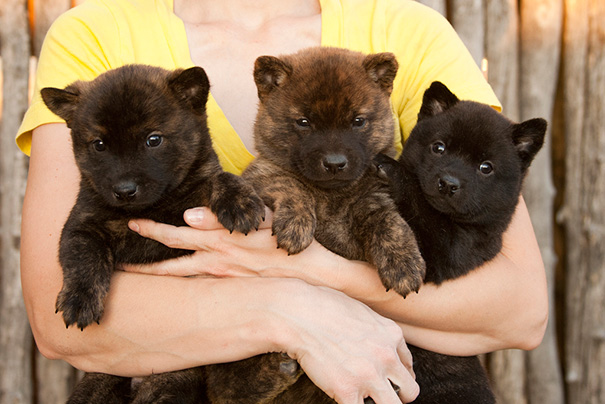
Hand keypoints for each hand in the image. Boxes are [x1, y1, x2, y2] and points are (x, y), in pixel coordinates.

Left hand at [124, 207, 345, 285]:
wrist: (311, 277)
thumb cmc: (286, 243)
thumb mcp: (258, 219)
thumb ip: (222, 218)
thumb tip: (188, 216)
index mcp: (220, 240)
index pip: (177, 235)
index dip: (152, 230)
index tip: (132, 225)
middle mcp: (216, 261)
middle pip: (171, 262)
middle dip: (144, 260)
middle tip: (119, 260)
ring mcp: (222, 278)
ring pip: (181, 277)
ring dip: (157, 276)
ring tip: (135, 276)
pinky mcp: (231, 288)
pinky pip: (199, 287)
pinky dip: (181, 285)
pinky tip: (172, 286)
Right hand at [279, 284, 418, 402]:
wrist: (299, 313)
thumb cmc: (323, 306)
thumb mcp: (361, 311)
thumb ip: (376, 329)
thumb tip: (377, 342)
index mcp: (391, 334)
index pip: (408, 365)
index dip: (398, 375)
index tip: (387, 379)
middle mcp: (386, 356)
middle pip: (410, 390)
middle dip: (398, 395)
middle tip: (380, 393)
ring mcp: (369, 375)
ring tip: (364, 399)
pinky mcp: (347, 390)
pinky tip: (344, 399)